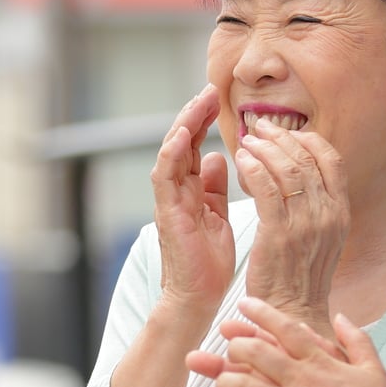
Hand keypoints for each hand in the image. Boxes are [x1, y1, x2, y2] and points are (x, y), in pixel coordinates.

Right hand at [151, 85, 234, 321]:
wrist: (198, 297)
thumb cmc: (209, 262)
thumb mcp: (218, 215)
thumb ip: (215, 186)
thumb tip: (220, 157)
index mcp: (191, 189)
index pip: (196, 145)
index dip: (205, 120)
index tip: (219, 98)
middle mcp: (177, 189)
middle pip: (182, 141)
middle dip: (196, 113)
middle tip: (211, 89)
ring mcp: (169, 199)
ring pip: (171, 151)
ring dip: (184, 124)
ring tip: (198, 102)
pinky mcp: (167, 212)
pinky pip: (164, 176)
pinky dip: (172, 152)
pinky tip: (184, 133)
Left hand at [186, 297, 385, 386]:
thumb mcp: (374, 370)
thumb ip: (356, 340)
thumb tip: (341, 317)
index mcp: (320, 363)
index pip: (286, 329)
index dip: (261, 313)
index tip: (244, 304)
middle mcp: (300, 382)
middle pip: (256, 353)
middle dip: (236, 347)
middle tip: (229, 347)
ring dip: (226, 382)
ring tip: (221, 383)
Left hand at [234, 124, 347, 335]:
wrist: (292, 313)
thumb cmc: (300, 277)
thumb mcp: (323, 238)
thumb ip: (318, 205)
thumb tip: (304, 172)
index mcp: (341, 213)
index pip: (332, 160)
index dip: (308, 140)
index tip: (288, 132)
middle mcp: (328, 214)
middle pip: (307, 159)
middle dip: (281, 137)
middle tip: (260, 129)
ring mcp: (305, 224)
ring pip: (286, 168)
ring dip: (264, 149)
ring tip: (248, 143)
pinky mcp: (278, 233)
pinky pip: (265, 187)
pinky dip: (252, 168)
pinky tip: (240, 161)